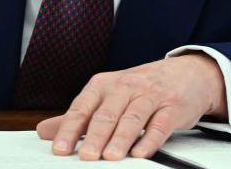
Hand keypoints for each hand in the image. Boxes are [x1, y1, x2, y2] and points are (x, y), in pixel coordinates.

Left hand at [36, 53, 226, 159]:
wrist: (186, 72)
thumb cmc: (141, 87)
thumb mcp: (107, 95)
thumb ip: (78, 115)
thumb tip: (44, 131)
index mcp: (104, 85)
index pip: (82, 108)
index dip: (69, 129)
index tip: (59, 149)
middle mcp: (125, 88)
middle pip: (106, 114)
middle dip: (95, 136)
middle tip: (86, 156)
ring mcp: (150, 96)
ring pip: (132, 118)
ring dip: (120, 138)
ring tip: (111, 157)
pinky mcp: (172, 107)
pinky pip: (159, 124)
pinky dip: (150, 139)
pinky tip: (140, 152)